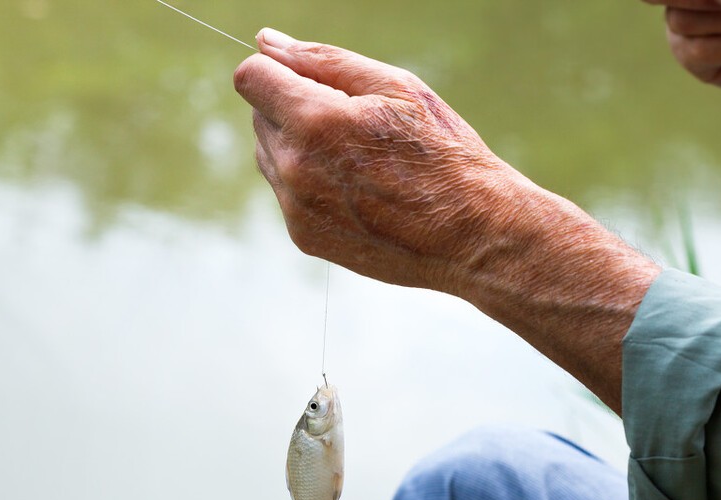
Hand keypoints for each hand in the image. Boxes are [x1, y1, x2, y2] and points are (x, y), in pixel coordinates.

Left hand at [232, 29, 547, 296]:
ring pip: (269, 156)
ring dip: (298, 146)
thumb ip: (322, 60)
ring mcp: (296, 208)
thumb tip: (267, 42)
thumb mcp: (394, 87)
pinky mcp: (304, 237)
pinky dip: (309, 184)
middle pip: (258, 116)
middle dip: (292, 107)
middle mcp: (294, 168)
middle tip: (352, 123)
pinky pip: (286, 194)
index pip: (250, 78)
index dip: (275, 70)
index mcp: (314, 121)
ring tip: (356, 158)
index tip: (306, 78)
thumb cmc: (442, 153)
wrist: (470, 234)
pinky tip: (356, 190)